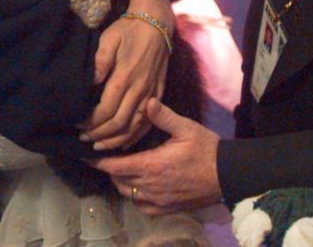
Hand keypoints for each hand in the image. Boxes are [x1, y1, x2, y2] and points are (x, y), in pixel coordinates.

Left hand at [80, 0, 174, 149]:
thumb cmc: (128, 31)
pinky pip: (147, 122)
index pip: (105, 110)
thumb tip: (90, 83)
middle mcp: (138, 90)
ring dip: (116, 140)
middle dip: (99, 135)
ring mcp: (150, 94)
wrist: (156, 23)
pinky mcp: (158, 94)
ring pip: (134, 127)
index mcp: (124, 78)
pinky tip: (124, 143)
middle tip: (84, 139)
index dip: (91, 122)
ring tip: (100, 146)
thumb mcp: (109, 39)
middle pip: (118, 123)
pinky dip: (136, 136)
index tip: (78, 125)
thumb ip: (99, 62)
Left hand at [92, 98, 221, 214]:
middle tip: (106, 156)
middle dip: (109, 169)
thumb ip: (164, 116)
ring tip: (121, 168)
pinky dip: (135, 196)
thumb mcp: (186, 128)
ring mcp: (159, 201)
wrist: (227, 175)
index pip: (116, 166)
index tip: (86, 155)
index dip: (99, 161)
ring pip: (128, 194)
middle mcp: (151, 187)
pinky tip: (138, 186)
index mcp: (152, 165)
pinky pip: (142, 206)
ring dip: (121, 182)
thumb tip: (146, 101)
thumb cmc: (207, 149)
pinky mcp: (167, 209)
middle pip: (118, 181)